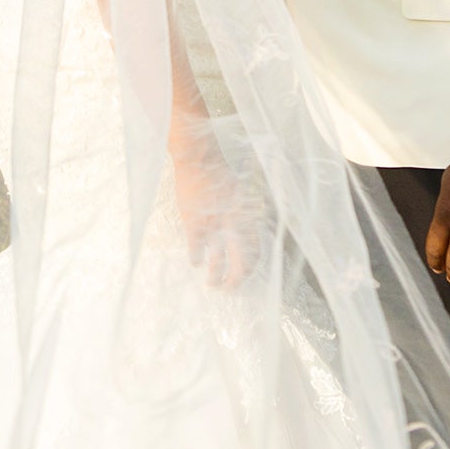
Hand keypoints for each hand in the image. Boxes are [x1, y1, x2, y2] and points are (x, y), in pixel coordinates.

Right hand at [173, 141, 260, 289]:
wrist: (198, 159)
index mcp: (247, 217)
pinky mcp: (194, 223)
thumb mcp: (239, 193)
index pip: (255, 251)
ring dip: (215, 276)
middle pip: (239, 263)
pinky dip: (196, 258)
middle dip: (236, 280)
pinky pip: (197, 249)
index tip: (244, 275)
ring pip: (217, 262)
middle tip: (230, 289)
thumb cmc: (219, 172)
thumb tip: (243, 234)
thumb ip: (242, 214)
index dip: (250, 268)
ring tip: (212, 284)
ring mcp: (214, 226)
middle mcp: (233, 225)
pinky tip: (195, 263)